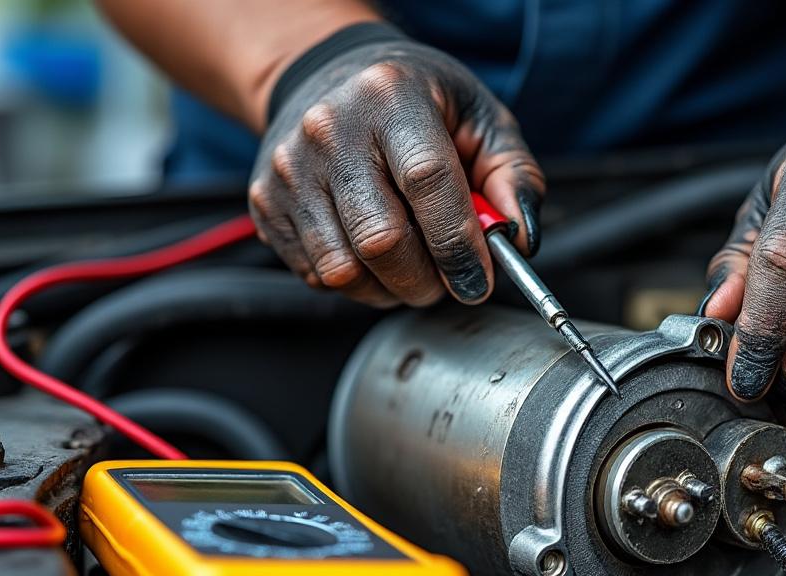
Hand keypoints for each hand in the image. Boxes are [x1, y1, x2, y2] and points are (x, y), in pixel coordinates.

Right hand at [249, 24, 544, 306]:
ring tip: (412, 267)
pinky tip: (373, 256)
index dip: (459, 244)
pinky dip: (357, 284)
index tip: (478, 279)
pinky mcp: (266, 202)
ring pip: (344, 270)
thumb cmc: (416, 101)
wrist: (329, 75)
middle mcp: (329, 128)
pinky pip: (317, 275)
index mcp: (391, 97)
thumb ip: (513, 177)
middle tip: (447, 279)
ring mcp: (290, 168)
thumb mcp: (480, 118)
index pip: (428, 182)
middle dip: (427, 280)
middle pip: (382, 240)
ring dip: (391, 289)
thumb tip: (519, 237)